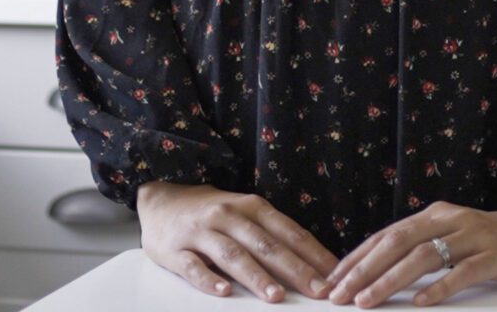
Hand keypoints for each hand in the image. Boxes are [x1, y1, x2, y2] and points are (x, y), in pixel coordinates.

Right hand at [137, 181, 341, 302]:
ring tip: (276, 297)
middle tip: (318, 292)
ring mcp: (201, 232)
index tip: (335, 275)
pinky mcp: (174, 250)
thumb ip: (273, 235)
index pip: (289, 233)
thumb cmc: (213, 212)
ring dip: (256, 276)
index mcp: (252, 207)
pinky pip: (193, 266)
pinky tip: (224, 292)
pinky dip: (209, 280)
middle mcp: (228, 216)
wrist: (161, 198)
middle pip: (266, 245)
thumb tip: (314, 264)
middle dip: (295, 270)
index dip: (313, 254)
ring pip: (233, 255)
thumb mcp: (245, 213)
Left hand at [323, 202, 496, 306]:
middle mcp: (450, 220)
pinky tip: (421, 303)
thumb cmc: (491, 243)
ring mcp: (474, 236)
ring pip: (424, 256)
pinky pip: (464, 271)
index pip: (385, 236)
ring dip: (391, 280)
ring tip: (367, 302)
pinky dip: (440, 287)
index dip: (355, 258)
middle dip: (363, 270)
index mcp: (433, 216)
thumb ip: (419, 249)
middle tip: (339, 296)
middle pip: (397, 242)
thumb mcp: (451, 239)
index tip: (330, 282)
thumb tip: (374, 274)